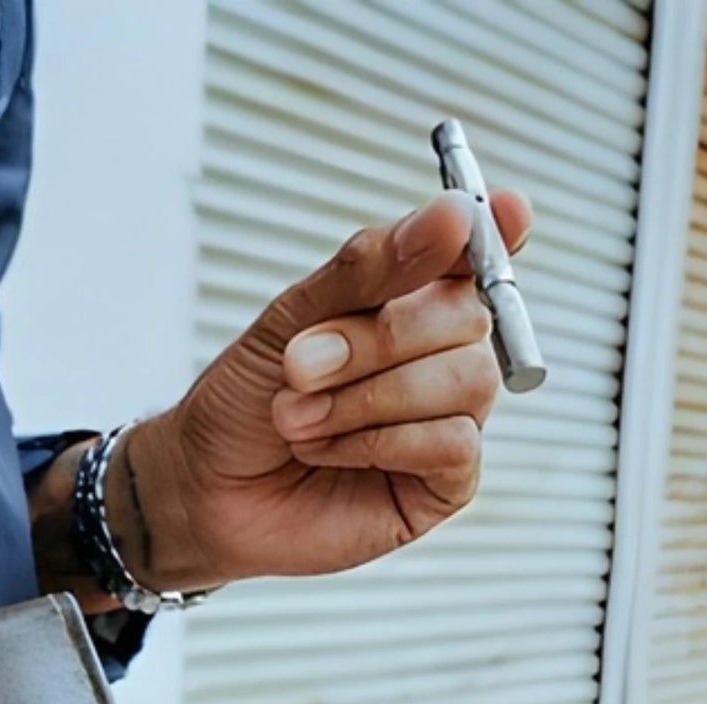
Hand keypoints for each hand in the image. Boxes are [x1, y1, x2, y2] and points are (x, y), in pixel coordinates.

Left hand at [36, 189, 532, 603]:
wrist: (203, 490)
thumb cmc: (244, 405)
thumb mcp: (289, 321)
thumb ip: (366, 269)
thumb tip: (453, 217)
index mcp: (411, 302)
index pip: (477, 254)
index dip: (495, 231)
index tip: (504, 211)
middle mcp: (440, 356)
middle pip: (467, 316)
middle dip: (378, 340)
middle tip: (299, 366)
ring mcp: (448, 419)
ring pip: (468, 380)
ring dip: (368, 398)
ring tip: (298, 419)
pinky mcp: (442, 484)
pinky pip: (453, 445)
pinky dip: (382, 443)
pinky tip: (328, 452)